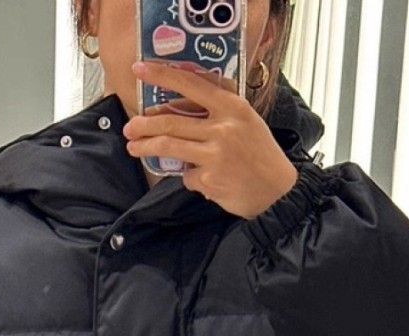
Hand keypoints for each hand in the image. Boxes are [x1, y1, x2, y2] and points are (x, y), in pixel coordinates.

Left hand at [124, 60, 299, 219]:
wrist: (278, 192)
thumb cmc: (260, 155)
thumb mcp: (245, 121)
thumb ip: (215, 112)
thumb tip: (174, 110)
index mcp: (232, 106)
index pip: (190, 84)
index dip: (162, 75)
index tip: (140, 70)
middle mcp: (223, 127)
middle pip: (171, 122)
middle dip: (144, 124)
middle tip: (130, 127)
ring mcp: (215, 155)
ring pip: (170, 147)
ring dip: (146, 147)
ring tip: (134, 148)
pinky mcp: (210, 180)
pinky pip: (186, 176)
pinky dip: (188, 177)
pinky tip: (201, 180)